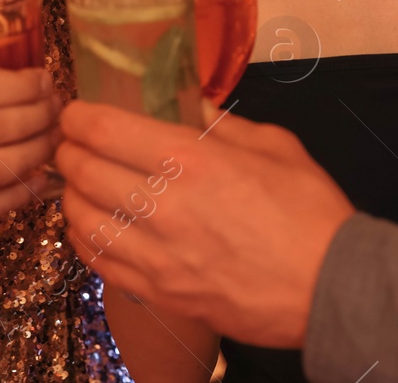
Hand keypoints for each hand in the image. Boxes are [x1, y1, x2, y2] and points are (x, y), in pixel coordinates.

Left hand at [55, 99, 354, 348]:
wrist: (331, 288)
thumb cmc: (310, 212)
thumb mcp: (274, 144)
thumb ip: (223, 123)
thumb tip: (191, 105)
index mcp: (192, 159)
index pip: (105, 130)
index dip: (77, 116)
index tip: (75, 112)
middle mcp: (164, 205)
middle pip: (83, 171)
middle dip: (67, 151)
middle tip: (70, 143)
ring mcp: (158, 254)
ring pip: (82, 219)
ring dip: (71, 194)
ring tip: (78, 182)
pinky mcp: (160, 291)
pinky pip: (99, 262)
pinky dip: (83, 239)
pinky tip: (90, 225)